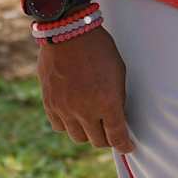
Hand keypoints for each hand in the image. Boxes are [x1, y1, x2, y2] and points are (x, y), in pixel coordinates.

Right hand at [38, 28, 133, 153]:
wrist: (67, 31)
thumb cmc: (98, 47)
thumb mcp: (118, 72)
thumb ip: (116, 98)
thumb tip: (116, 115)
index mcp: (107, 102)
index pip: (117, 137)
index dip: (124, 145)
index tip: (127, 146)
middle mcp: (85, 110)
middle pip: (97, 141)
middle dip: (107, 138)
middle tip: (110, 131)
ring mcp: (65, 108)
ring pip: (78, 137)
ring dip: (87, 133)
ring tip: (91, 123)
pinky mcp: (50, 103)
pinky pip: (59, 126)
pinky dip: (68, 124)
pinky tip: (73, 115)